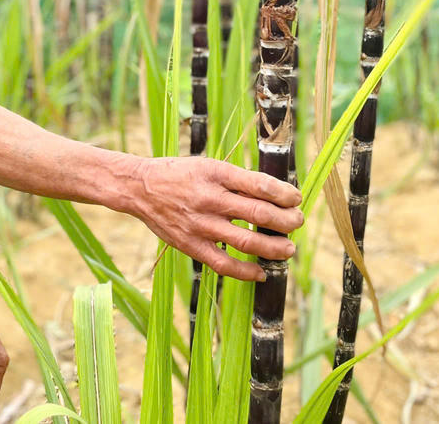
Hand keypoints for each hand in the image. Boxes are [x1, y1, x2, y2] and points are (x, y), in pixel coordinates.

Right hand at [125, 156, 302, 280]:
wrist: (140, 188)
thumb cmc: (180, 174)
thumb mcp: (208, 166)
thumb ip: (237, 180)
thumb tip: (274, 193)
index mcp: (216, 173)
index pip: (259, 185)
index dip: (284, 194)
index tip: (297, 198)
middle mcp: (210, 199)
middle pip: (259, 214)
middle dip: (286, 221)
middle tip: (298, 222)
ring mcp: (200, 225)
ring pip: (246, 242)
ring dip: (274, 248)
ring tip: (289, 249)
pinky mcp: (191, 245)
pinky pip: (224, 264)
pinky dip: (246, 272)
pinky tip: (261, 273)